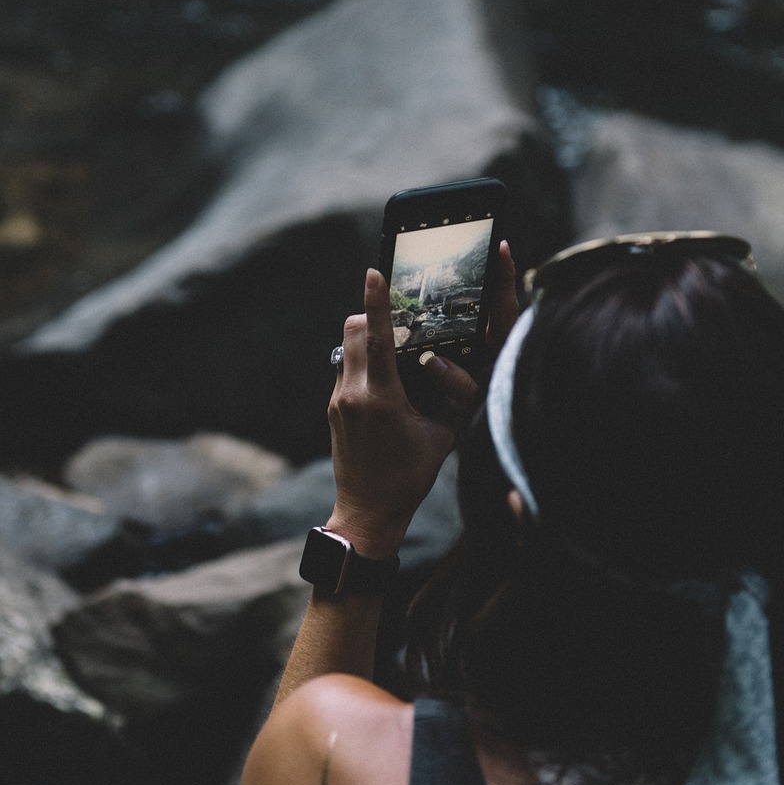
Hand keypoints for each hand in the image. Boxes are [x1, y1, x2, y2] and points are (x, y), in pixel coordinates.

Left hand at [326, 243, 517, 557]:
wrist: (368, 512)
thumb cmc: (410, 476)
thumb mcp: (442, 436)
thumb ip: (450, 396)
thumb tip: (449, 362)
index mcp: (381, 398)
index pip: (377, 338)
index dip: (377, 302)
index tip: (373, 273)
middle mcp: (352, 394)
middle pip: (354, 330)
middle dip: (374, 316)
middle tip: (400, 320)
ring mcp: (338, 400)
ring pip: (346, 346)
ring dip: (368, 338)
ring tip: (396, 351)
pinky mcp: (333, 407)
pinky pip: (345, 367)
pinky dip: (363, 362)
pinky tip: (386, 382)